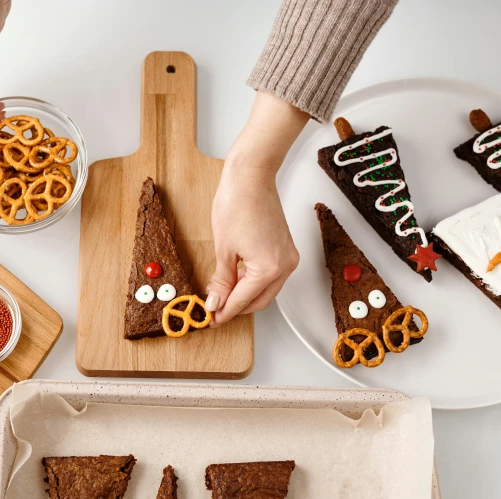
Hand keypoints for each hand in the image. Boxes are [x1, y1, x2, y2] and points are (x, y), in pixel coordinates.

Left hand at [206, 92, 308, 324]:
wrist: (251, 176)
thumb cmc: (237, 204)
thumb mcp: (223, 249)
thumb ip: (221, 282)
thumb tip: (215, 304)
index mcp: (269, 269)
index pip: (243, 301)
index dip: (225, 312)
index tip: (211, 319)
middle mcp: (285, 266)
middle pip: (259, 300)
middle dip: (236, 306)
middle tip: (214, 309)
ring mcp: (289, 257)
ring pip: (266, 289)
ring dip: (245, 294)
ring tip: (221, 292)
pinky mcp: (286, 249)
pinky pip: (271, 275)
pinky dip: (254, 280)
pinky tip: (235, 277)